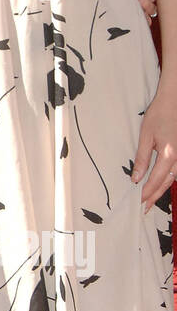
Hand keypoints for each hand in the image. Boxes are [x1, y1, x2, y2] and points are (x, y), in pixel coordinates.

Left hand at [132, 88, 176, 210]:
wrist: (174, 101)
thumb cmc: (159, 115)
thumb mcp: (146, 136)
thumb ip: (142, 159)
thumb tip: (136, 178)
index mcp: (169, 154)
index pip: (155, 180)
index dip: (146, 192)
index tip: (137, 202)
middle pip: (166, 183)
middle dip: (154, 196)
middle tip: (144, 209)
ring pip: (173, 179)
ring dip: (162, 190)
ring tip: (150, 200)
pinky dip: (168, 179)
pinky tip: (160, 184)